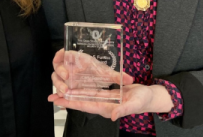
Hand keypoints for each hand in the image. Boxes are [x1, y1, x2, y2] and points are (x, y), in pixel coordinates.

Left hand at [48, 83, 173, 120]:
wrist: (150, 97)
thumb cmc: (144, 100)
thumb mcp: (135, 103)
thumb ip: (123, 109)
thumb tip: (112, 115)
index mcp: (107, 108)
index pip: (86, 106)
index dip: (72, 103)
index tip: (60, 101)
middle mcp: (103, 105)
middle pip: (81, 102)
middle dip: (67, 100)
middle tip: (52, 97)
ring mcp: (104, 100)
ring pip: (84, 98)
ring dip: (72, 95)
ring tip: (58, 93)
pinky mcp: (107, 95)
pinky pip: (91, 93)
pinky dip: (81, 90)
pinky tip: (74, 88)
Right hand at [50, 49, 132, 96]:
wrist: (105, 87)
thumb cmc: (101, 74)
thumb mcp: (109, 75)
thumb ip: (117, 77)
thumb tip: (129, 79)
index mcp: (78, 59)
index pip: (64, 53)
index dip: (60, 54)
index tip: (61, 57)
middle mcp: (70, 67)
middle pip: (57, 67)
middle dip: (59, 73)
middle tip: (67, 78)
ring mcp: (66, 77)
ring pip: (56, 79)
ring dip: (58, 85)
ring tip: (64, 92)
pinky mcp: (66, 86)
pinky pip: (59, 89)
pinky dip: (57, 94)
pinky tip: (56, 100)